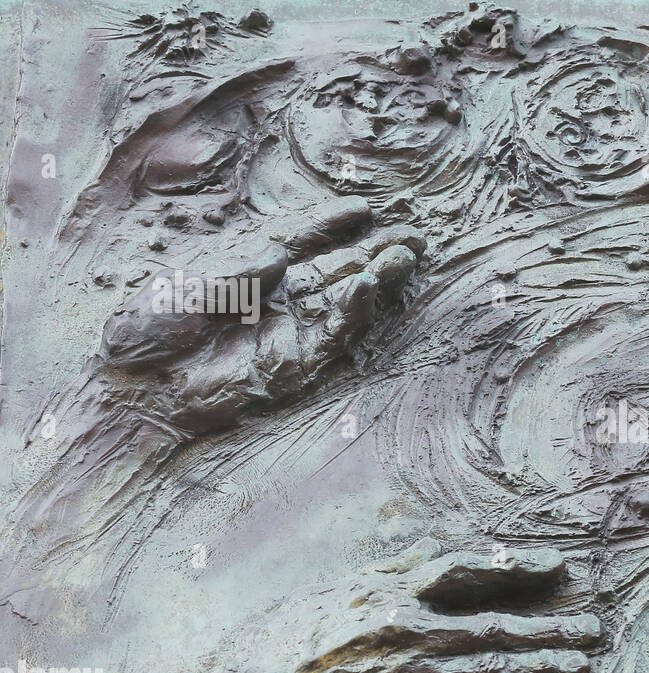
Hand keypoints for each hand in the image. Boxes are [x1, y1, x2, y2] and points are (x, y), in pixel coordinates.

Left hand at [95, 196, 423, 437]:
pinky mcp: (295, 364)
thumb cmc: (147, 330)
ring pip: (345, 299)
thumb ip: (234, 271)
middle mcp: (278, 297)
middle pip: (336, 267)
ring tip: (405, 256)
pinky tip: (368, 284)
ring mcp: (289, 330)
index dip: (332, 224)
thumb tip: (277, 253)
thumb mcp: (185, 287)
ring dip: (376, 277)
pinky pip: (332, 334)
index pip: (300, 239)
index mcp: (248, 268)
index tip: (364, 209)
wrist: (134, 386)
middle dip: (374, 250)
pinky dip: (353, 309)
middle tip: (413, 235)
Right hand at [248, 540, 603, 672]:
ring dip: (541, 666)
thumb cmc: (286, 640)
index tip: (559, 564)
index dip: (519, 563)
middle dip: (550, 628)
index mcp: (389, 588)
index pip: (470, 566)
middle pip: (495, 625)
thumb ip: (392, 572)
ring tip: (580, 665)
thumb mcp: (338, 589)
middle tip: (594, 629)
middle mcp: (404, 625)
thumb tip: (437, 553)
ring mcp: (404, 671)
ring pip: (490, 667)